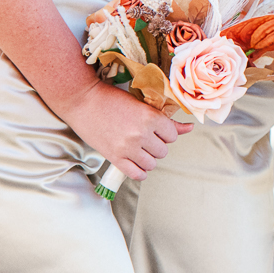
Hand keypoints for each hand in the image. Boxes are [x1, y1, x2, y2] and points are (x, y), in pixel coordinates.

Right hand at [60, 81, 188, 181]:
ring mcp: (127, 148)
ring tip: (139, 150)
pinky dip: (139, 172)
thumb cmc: (112, 98)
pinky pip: (136, 174)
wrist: (83, 100)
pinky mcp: (114, 157)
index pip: (173, 136)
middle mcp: (141, 134)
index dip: (166, 133)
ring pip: (151, 163)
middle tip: (146, 139)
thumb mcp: (142, 105)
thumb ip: (166, 120)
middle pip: (163, 151)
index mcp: (151, 117)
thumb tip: (190, 128)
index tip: (157, 130)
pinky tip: (136, 164)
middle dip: (157, 146)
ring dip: (148, 158)